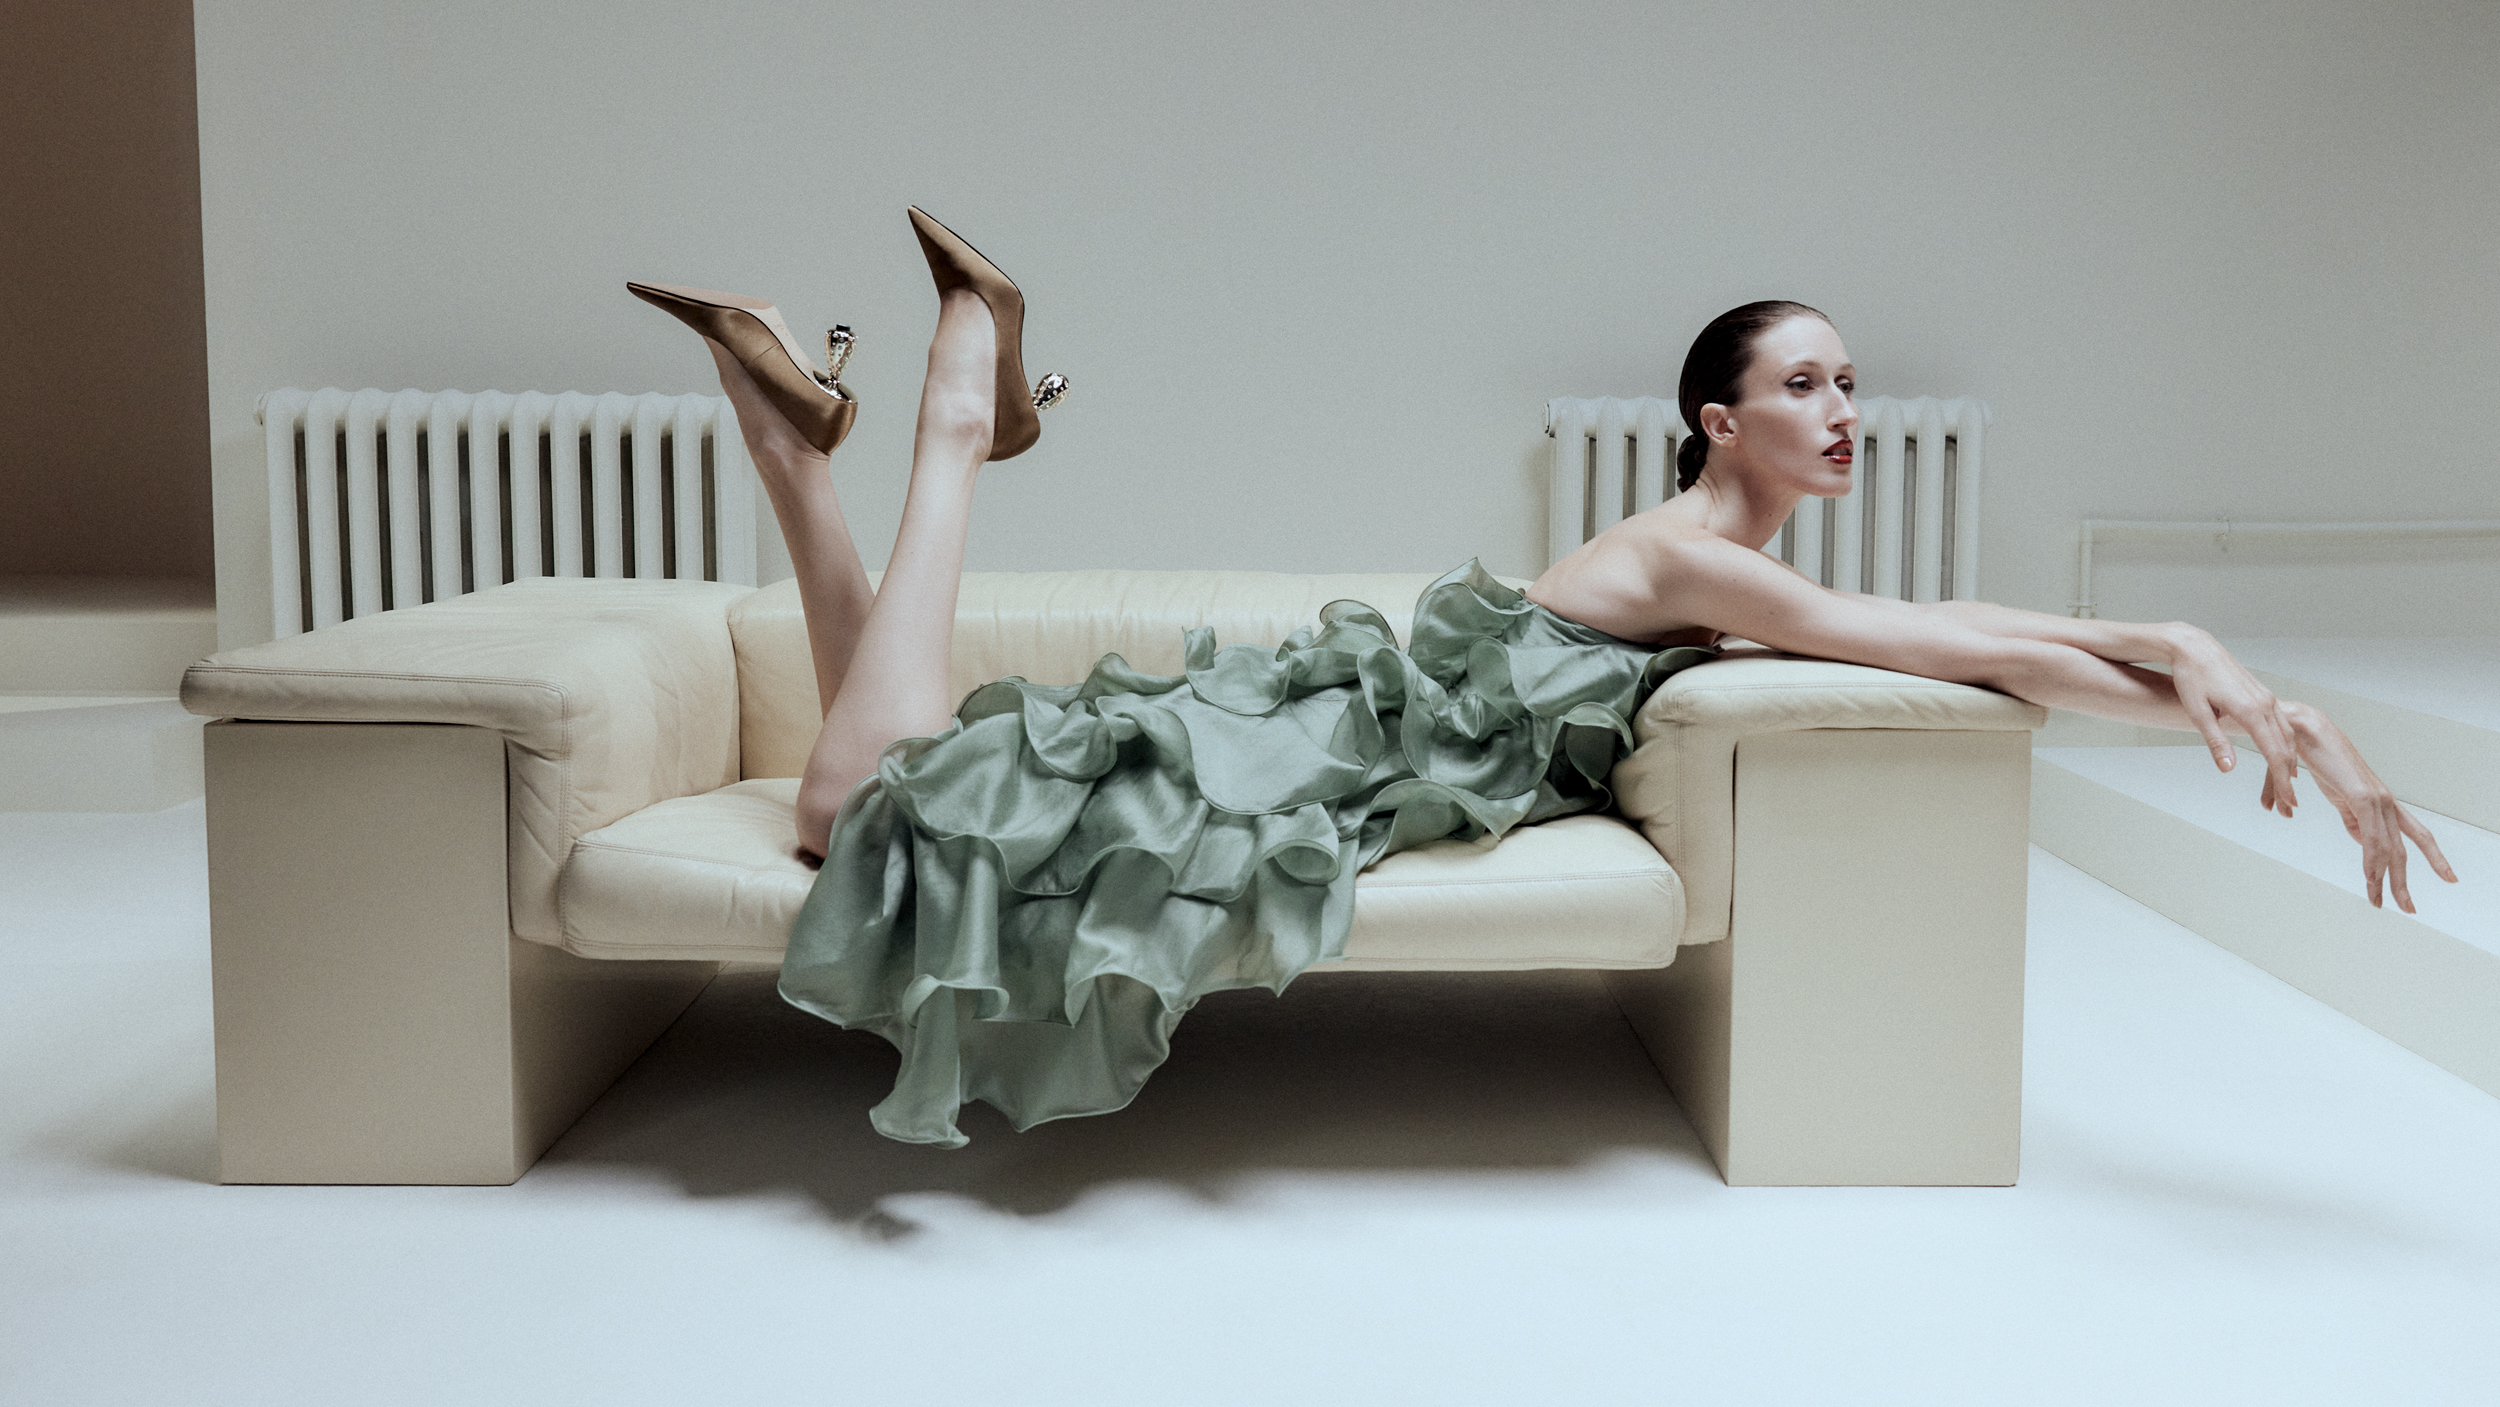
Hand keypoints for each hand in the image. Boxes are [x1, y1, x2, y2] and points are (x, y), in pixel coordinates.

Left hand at [2161, 625, 2301, 815]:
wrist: (2194, 647)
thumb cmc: (2190, 678)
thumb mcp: (2198, 713)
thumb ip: (2215, 742)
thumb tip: (2228, 769)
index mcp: (2250, 711)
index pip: (2274, 753)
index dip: (2282, 780)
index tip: (2287, 801)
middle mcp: (2265, 703)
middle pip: (2285, 747)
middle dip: (2288, 776)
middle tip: (2291, 804)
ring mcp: (2266, 697)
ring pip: (2287, 734)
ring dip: (2290, 760)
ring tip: (2290, 784)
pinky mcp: (2263, 694)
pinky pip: (2282, 723)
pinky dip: (2286, 743)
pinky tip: (2284, 756)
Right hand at [2282, 702, 2459, 911]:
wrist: (2301, 730)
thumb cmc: (2313, 756)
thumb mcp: (2332, 794)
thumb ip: (2343, 816)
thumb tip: (2334, 831)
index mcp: (2379, 801)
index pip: (2415, 833)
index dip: (2434, 856)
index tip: (2448, 877)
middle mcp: (2384, 801)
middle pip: (2407, 847)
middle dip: (2407, 880)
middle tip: (2410, 908)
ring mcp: (2376, 799)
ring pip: (2389, 849)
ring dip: (2386, 880)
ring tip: (2381, 902)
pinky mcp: (2362, 798)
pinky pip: (2371, 838)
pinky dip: (2372, 862)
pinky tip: (2371, 880)